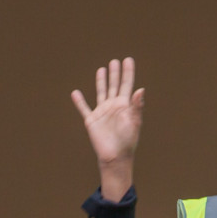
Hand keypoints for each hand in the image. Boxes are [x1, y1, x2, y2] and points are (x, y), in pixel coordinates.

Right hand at [71, 58, 143, 200]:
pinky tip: (76, 93)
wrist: (115, 157)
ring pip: (101, 93)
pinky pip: (84, 108)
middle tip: (115, 61)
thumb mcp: (134, 122)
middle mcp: (114, 106)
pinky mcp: (92, 121)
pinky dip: (79, 101)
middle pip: (114, 86)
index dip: (128, 72)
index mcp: (125, 105)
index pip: (127, 84)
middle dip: (115, 73)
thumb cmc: (127, 141)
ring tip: (101, 69)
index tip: (128, 60)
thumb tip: (141, 89)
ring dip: (101, 81)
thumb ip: (136, 106)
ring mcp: (102, 113)